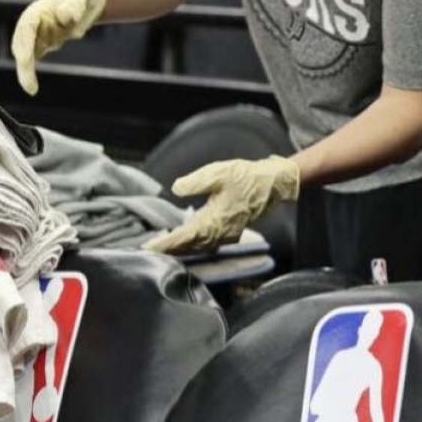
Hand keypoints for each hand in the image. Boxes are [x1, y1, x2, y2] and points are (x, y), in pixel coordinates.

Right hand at [12, 0, 106, 94]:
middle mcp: (31, 27)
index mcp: (36, 13)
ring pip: (25, 57)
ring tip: (31, 89)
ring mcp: (35, 38)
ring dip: (26, 72)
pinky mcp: (40, 47)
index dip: (25, 45)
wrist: (83, 2)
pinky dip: (30, 75)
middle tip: (29, 86)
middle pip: (21, 46)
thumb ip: (72, 7)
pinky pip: (32, 62)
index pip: (26, 29)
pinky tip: (32, 87)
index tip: (26, 61)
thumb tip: (65, 17)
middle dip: (23, 66)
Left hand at [143, 156, 300, 253]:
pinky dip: (192, 245)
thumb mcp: (219, 172)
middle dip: (168, 249)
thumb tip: (176, 189)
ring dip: (179, 249)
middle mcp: (221, 231)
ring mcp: (227, 234)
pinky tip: (183, 241)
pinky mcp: (230, 232)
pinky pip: (207, 244)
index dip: (166, 243)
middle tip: (148, 249)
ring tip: (161, 247)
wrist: (273, 183)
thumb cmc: (246, 176)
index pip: (185, 236)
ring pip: (198, 247)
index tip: (149, 247)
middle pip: (189, 246)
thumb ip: (196, 182)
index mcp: (215, 219)